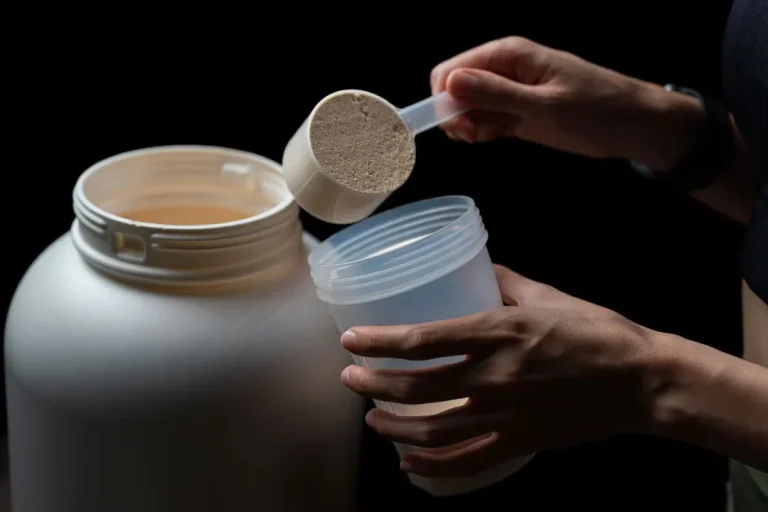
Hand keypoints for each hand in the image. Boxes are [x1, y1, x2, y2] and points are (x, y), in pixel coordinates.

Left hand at [340, 265, 660, 476]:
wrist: (641, 381)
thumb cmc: (597, 331)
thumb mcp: (548, 296)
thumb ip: (507, 282)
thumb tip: (482, 268)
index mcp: (497, 333)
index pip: (422, 340)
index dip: (379, 341)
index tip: (351, 340)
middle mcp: (492, 376)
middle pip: (416, 386)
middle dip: (373, 382)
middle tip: (350, 378)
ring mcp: (504, 414)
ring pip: (433, 428)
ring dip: (394, 426)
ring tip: (371, 418)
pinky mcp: (519, 441)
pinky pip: (466, 461)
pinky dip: (432, 465)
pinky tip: (409, 462)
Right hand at [431, 37, 701, 169]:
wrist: (633, 125)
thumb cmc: (596, 111)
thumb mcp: (544, 106)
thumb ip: (496, 95)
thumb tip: (450, 84)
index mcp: (508, 55)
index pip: (450, 71)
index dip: (445, 99)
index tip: (460, 126)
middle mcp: (502, 69)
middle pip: (453, 89)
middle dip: (456, 115)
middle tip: (477, 136)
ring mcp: (508, 91)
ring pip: (466, 107)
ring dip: (470, 126)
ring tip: (495, 135)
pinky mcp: (515, 111)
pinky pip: (483, 119)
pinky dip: (484, 131)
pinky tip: (502, 135)